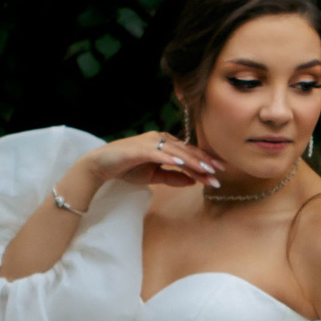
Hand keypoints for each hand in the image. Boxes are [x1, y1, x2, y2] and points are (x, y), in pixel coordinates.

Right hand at [85, 131, 219, 192]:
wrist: (101, 165)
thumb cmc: (127, 168)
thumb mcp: (154, 176)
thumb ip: (172, 177)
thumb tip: (192, 181)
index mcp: (165, 144)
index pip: (188, 154)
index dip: (204, 163)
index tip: (218, 173)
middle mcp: (160, 139)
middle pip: (187, 152)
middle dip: (204, 164)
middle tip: (219, 174)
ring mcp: (150, 142)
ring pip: (177, 152)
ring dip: (192, 162)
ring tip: (206, 171)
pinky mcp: (140, 149)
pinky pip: (159, 154)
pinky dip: (170, 158)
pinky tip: (181, 165)